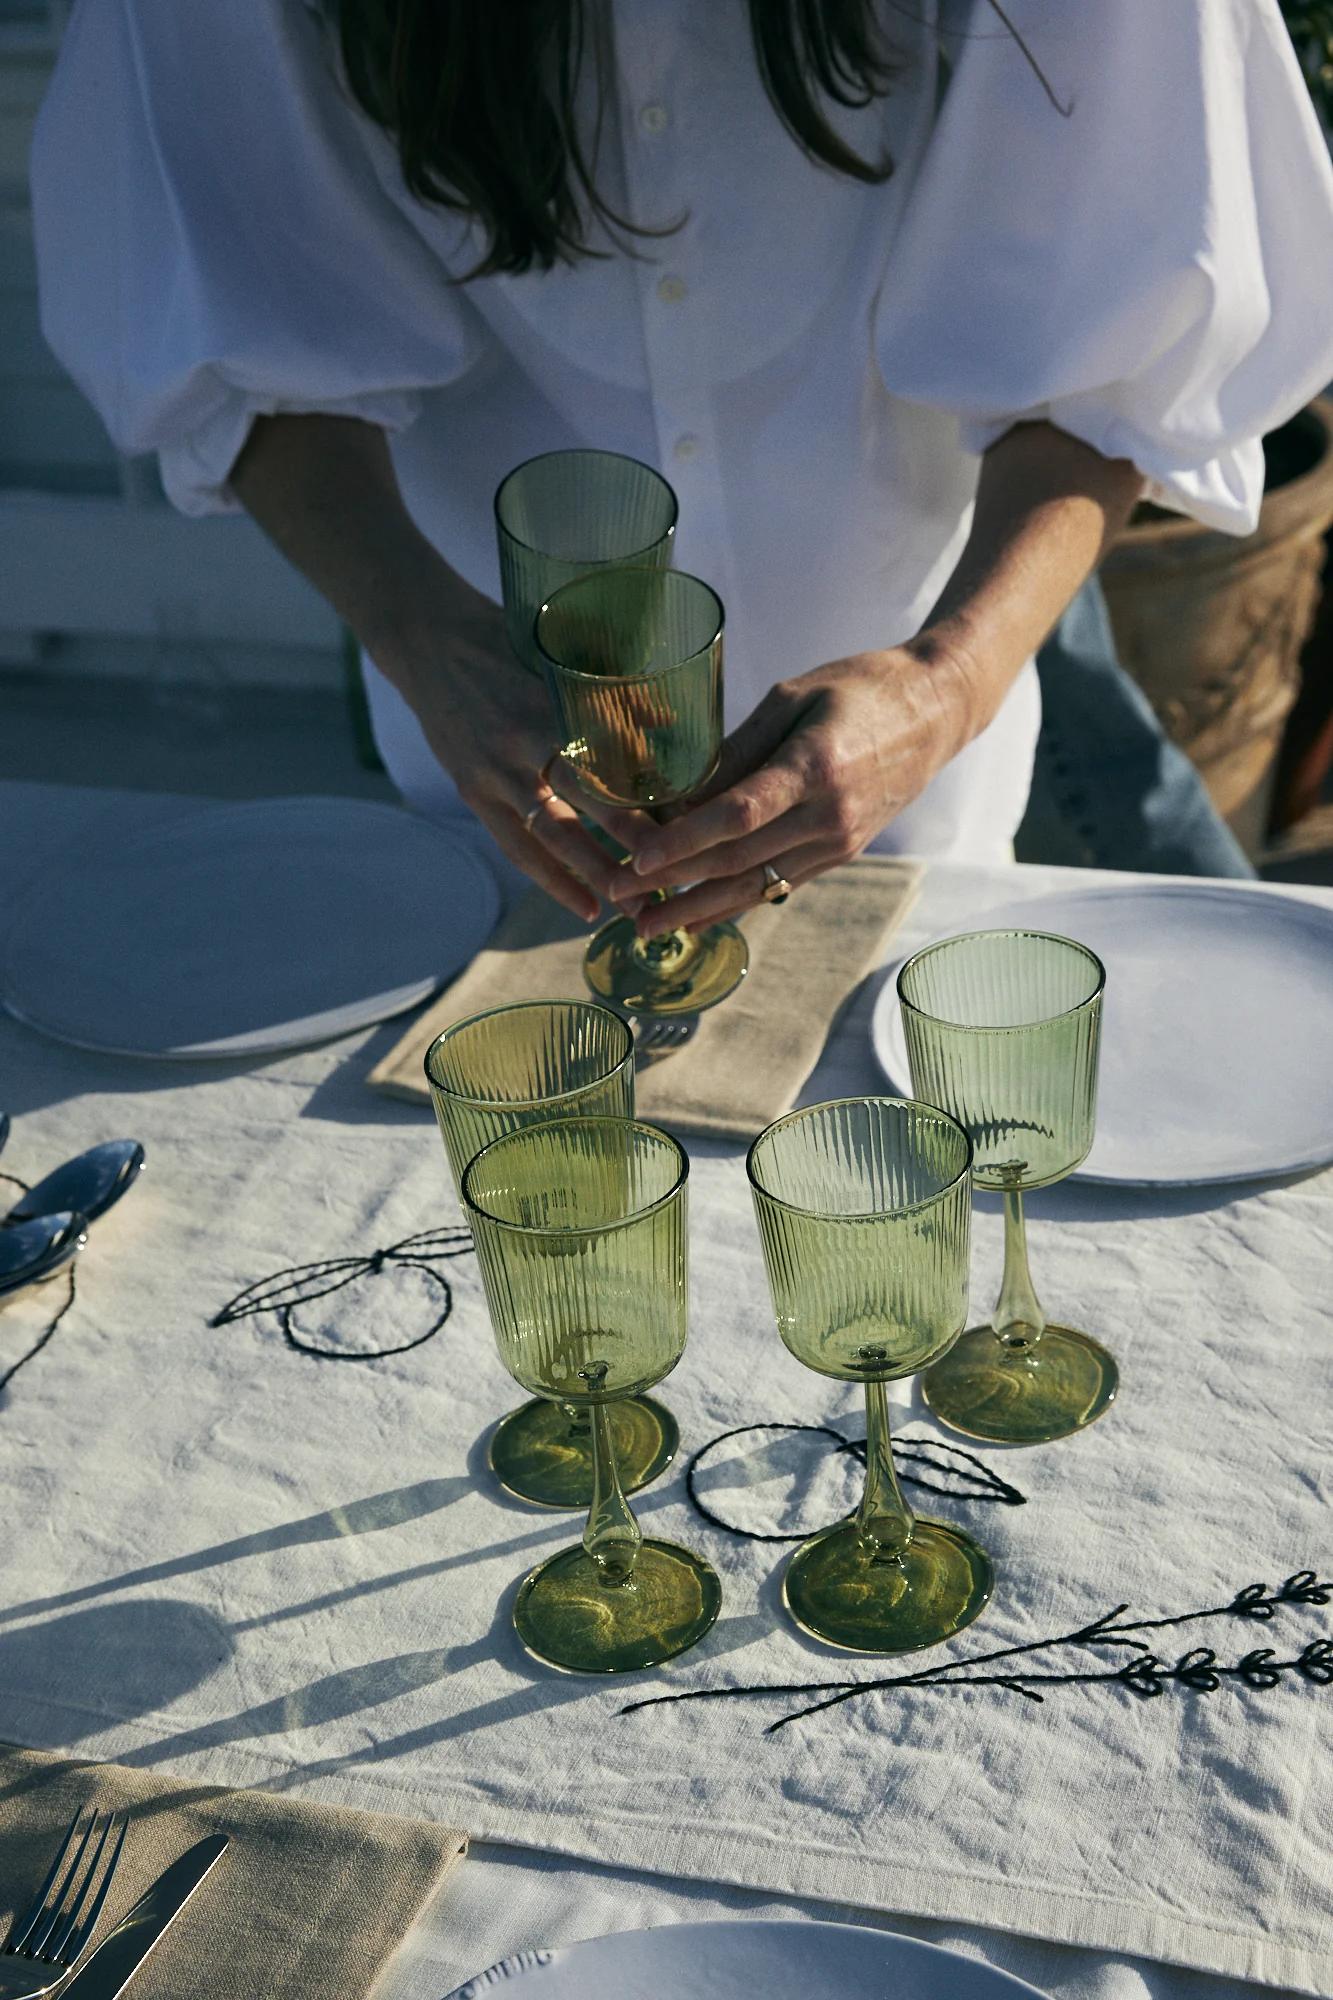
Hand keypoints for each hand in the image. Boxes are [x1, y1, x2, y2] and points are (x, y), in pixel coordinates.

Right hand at [378, 577, 647, 921]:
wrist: (427, 644)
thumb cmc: (506, 643)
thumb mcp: (560, 658)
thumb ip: (614, 696)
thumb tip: (674, 724)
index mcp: (551, 705)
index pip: (610, 758)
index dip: (648, 792)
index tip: (690, 821)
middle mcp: (522, 744)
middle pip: (586, 802)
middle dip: (630, 843)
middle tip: (672, 876)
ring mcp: (493, 773)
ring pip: (551, 835)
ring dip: (593, 874)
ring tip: (632, 907)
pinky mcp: (473, 794)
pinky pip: (516, 847)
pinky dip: (551, 879)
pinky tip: (584, 904)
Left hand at [611, 644, 975, 934]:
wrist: (937, 711)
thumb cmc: (858, 688)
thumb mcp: (790, 698)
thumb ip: (736, 751)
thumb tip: (678, 796)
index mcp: (814, 767)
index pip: (736, 816)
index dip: (682, 843)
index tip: (635, 859)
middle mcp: (829, 815)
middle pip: (737, 860)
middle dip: (672, 884)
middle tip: (618, 896)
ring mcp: (838, 842)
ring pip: (756, 885)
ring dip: (697, 909)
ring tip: (646, 926)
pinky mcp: (841, 854)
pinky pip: (778, 885)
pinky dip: (734, 903)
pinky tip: (696, 917)